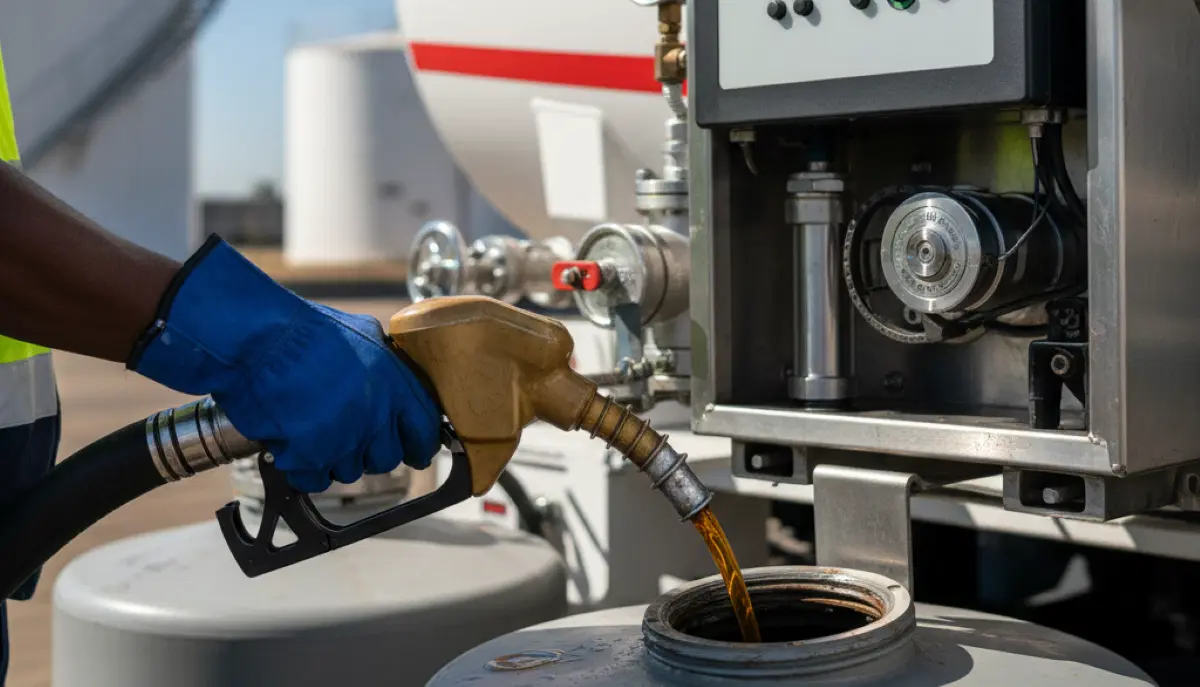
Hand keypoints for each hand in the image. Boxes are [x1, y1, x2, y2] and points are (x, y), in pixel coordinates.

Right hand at [129, 236, 441, 492]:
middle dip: (371, 451)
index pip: (424, 432)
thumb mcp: (364, 333)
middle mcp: (375, 418)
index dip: (419, 444)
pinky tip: (295, 445)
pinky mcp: (309, 458)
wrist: (259, 340)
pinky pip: (316, 480)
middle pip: (387, 459)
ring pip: (350, 471)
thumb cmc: (305, 331)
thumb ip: (387, 361)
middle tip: (352, 436)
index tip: (414, 450)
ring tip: (316, 430)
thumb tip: (396, 372)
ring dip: (336, 457)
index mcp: (395, 388)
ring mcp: (343, 441)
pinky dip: (305, 468)